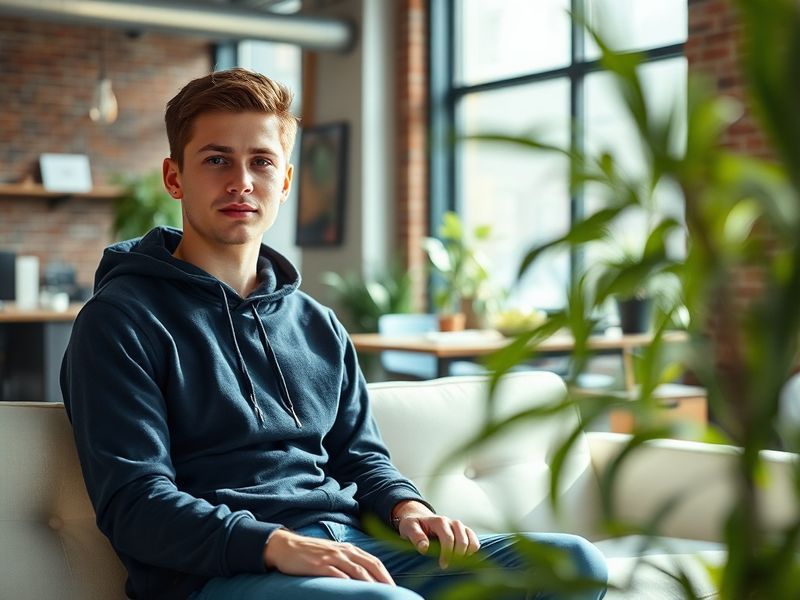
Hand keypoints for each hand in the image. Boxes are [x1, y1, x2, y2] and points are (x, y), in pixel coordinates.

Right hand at [263, 529, 394, 584]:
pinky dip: (348, 583)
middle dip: (383, 580)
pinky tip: (355, 591)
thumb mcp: (333, 553)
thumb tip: (363, 576)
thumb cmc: (311, 552)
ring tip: (379, 595)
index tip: (394, 587)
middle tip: (393, 593)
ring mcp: (332, 558)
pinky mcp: (320, 566)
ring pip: (357, 571)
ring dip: (370, 583)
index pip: (373, 561)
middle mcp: (344, 552)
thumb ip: (348, 561)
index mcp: (349, 549)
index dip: (386, 574)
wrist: (286, 546)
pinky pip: (338, 575)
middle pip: (370, 565)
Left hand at [392, 500, 480, 568]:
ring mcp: (459, 526)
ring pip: (471, 539)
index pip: (448, 538)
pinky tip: (463, 557)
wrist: (418, 517)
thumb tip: (425, 548)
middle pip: (462, 540)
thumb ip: (416, 536)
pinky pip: (474, 539)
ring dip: (466, 553)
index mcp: (438, 521)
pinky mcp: (463, 531)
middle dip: (457, 555)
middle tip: (448, 566)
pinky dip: (472, 549)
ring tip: (456, 562)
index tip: (442, 565)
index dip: (447, 553)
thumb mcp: (408, 528)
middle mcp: (451, 522)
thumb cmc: (413, 525)